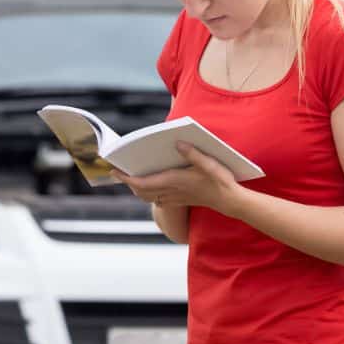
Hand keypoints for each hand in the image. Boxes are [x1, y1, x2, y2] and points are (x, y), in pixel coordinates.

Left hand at [112, 142, 245, 216]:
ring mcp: (175, 198)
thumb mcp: (210, 163)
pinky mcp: (180, 200)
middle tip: (118, 172)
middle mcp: (171, 191)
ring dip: (138, 188)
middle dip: (128, 182)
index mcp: (174, 181)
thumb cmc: (221, 181)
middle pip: (141, 191)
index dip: (126, 178)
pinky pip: (157, 200)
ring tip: (131, 178)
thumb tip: (177, 143)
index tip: (114, 170)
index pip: (142, 182)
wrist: (230, 201)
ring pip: (148, 197)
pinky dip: (149, 193)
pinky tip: (151, 186)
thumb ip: (193, 154)